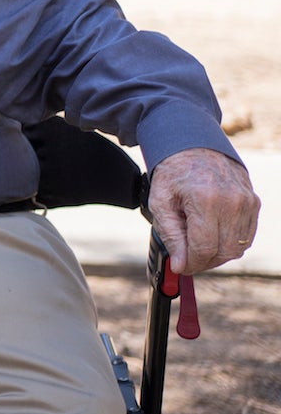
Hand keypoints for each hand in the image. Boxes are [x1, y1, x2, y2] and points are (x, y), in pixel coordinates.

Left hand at [148, 148, 259, 273]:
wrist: (195, 146)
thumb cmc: (174, 173)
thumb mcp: (160, 201)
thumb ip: (171, 235)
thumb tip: (180, 265)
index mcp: (205, 199)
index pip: (204, 247)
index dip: (191, 263)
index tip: (180, 266)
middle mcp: (232, 201)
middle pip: (222, 251)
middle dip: (202, 261)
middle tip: (186, 258)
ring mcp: (247, 202)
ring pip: (236, 248)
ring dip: (216, 255)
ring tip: (196, 245)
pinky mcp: (254, 203)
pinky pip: (245, 237)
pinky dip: (229, 244)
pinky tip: (211, 236)